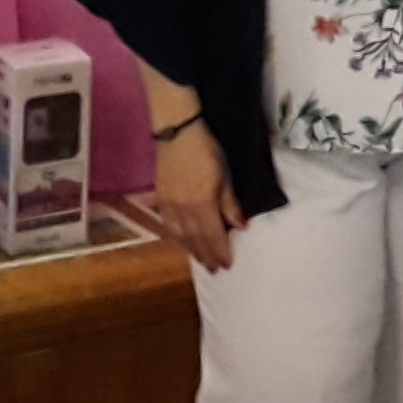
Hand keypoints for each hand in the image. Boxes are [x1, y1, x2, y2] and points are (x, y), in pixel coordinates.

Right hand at [153, 120, 246, 272]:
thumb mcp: (225, 176)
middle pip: (196, 239)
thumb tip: (241, 226)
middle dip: (206, 256)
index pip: (213, 236)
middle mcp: (183, 210)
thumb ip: (230, 204)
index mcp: (202, 205)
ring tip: (201, 260)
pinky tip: (182, 242)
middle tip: (214, 270)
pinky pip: (168, 225)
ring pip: (181, 236)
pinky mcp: (161, 198)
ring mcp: (169, 205)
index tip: (227, 265)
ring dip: (191, 250)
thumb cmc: (207, 151)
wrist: (178, 133)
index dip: (220, 252)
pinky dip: (177, 237)